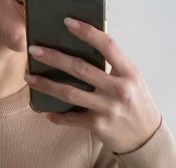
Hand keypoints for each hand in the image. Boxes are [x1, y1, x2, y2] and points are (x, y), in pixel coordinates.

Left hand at [24, 16, 162, 153]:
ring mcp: (107, 108)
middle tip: (34, 50)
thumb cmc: (136, 104)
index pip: (107, 46)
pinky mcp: (98, 125)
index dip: (87, 32)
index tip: (68, 23)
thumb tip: (84, 51)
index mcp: (129, 73)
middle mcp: (118, 89)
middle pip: (80, 68)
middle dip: (54, 58)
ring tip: (30, 78)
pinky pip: (72, 118)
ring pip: (70, 93)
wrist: (145, 137)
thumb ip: (114, 67)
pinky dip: (57, 115)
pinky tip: (46, 111)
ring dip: (47, 85)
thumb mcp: (132, 81)